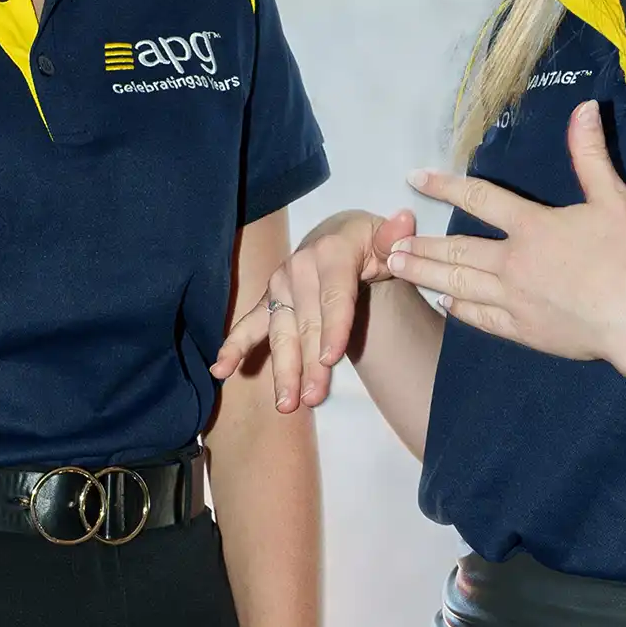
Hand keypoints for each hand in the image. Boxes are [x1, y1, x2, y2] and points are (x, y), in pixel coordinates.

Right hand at [211, 207, 419, 411]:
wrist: (340, 235)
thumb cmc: (368, 243)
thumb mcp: (387, 240)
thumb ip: (395, 240)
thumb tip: (404, 223)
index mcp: (331, 253)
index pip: (335, 296)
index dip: (333, 328)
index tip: (331, 359)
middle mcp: (300, 267)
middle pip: (307, 323)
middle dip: (309, 363)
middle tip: (313, 398)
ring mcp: (281, 285)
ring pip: (281, 332)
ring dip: (282, 368)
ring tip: (286, 403)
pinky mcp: (269, 300)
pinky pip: (250, 324)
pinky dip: (234, 346)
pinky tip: (221, 370)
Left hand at [392, 100, 625, 362]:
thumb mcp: (612, 199)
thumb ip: (590, 155)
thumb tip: (584, 108)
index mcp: (532, 226)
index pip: (479, 198)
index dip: (444, 185)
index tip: (414, 178)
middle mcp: (513, 262)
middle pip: (456, 250)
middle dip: (420, 245)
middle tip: (388, 244)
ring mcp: (514, 300)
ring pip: (458, 285)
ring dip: (425, 274)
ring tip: (396, 267)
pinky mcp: (523, 331)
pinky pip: (481, 318)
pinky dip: (459, 310)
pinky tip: (444, 304)